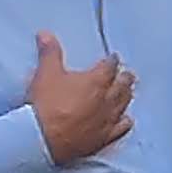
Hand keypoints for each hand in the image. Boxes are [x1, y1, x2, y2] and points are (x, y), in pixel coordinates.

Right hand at [29, 30, 133, 162]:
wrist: (43, 138)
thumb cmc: (46, 105)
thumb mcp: (45, 73)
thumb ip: (49, 52)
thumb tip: (45, 34)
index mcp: (96, 80)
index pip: (110, 66)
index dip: (112, 61)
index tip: (113, 58)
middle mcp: (107, 99)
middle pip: (123, 85)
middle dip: (125, 77)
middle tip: (127, 74)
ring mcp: (108, 120)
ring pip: (124, 105)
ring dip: (126, 96)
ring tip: (128, 92)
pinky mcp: (104, 138)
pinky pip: (121, 128)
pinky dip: (125, 122)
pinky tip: (127, 120)